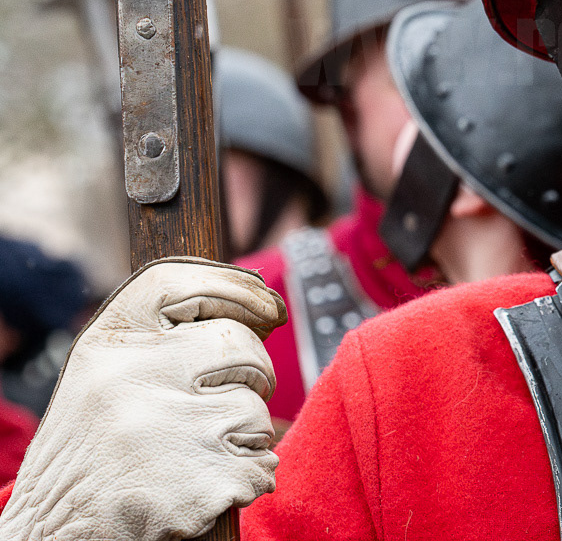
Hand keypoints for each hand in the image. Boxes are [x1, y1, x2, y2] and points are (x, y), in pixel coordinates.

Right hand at [0, 258, 285, 540]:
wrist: (56, 532)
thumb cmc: (96, 446)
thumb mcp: (105, 373)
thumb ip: (163, 335)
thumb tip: (264, 309)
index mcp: (108, 344)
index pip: (180, 282)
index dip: (237, 288)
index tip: (269, 309)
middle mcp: (133, 379)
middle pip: (242, 347)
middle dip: (253, 375)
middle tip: (227, 401)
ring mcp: (168, 431)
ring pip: (256, 411)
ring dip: (247, 435)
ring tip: (203, 453)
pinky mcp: (197, 483)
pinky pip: (260, 465)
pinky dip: (250, 477)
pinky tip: (211, 485)